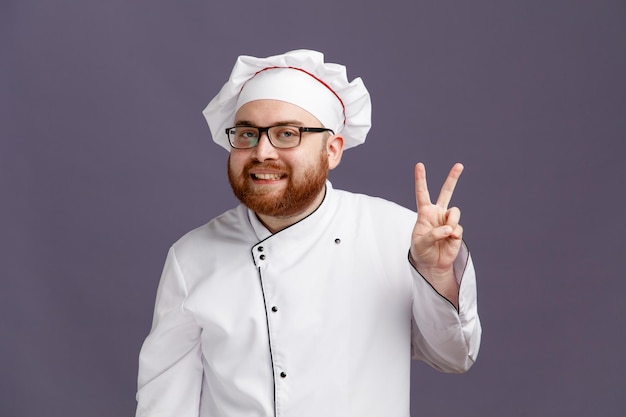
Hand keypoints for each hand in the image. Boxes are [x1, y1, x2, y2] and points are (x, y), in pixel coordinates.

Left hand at [410, 163, 463, 303]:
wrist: (433, 263)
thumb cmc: (421, 251)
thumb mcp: (420, 243)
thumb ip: (432, 235)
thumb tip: (448, 229)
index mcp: (424, 212)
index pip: (422, 193)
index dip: (420, 179)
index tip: (419, 165)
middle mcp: (437, 213)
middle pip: (446, 192)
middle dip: (453, 178)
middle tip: (459, 165)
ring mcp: (448, 220)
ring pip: (455, 212)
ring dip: (451, 222)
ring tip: (447, 233)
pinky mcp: (457, 229)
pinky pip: (458, 227)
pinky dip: (454, 234)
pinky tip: (450, 239)